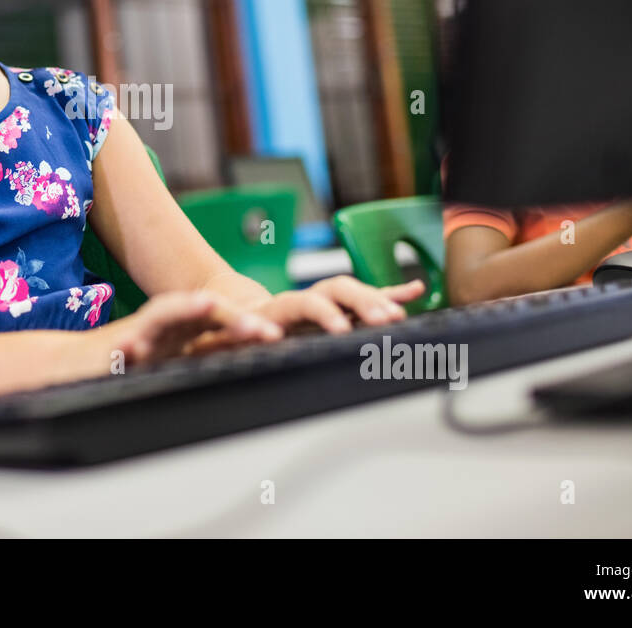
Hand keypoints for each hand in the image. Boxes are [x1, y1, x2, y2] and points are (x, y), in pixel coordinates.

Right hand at [87, 290, 282, 368]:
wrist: (76, 364)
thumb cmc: (128, 362)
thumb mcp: (174, 359)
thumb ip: (203, 355)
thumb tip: (244, 358)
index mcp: (181, 330)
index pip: (218, 321)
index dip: (244, 325)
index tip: (275, 337)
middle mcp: (163, 326)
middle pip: (199, 313)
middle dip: (229, 317)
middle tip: (259, 329)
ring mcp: (137, 333)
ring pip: (162, 316)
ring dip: (184, 308)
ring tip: (208, 305)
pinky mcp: (110, 350)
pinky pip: (119, 347)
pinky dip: (125, 346)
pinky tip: (131, 348)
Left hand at [186, 277, 426, 354]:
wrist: (223, 306)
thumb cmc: (219, 329)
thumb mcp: (216, 337)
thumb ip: (223, 339)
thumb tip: (221, 342)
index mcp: (273, 308)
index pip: (300, 303)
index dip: (321, 313)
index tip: (338, 328)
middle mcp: (300, 300)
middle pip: (333, 292)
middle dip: (360, 304)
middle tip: (382, 321)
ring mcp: (317, 301)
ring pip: (351, 294)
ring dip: (377, 302)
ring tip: (399, 314)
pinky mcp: (331, 306)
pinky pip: (363, 299)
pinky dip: (388, 295)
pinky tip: (416, 291)